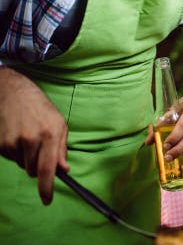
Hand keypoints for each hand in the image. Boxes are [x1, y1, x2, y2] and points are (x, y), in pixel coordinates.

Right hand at [0, 67, 68, 204]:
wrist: (14, 94)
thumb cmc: (41, 109)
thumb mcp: (60, 124)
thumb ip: (62, 149)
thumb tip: (63, 170)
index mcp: (50, 134)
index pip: (47, 169)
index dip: (46, 187)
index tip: (47, 200)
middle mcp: (31, 139)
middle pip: (34, 170)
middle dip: (38, 166)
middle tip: (39, 147)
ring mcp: (14, 142)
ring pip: (22, 165)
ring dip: (27, 158)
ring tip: (28, 137)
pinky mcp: (1, 144)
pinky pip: (11, 159)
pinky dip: (16, 152)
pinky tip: (18, 136)